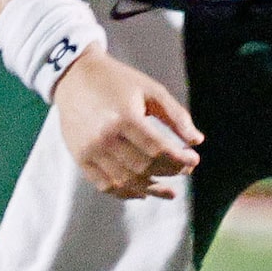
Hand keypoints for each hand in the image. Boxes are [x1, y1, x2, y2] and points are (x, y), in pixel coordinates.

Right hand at [49, 48, 200, 199]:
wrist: (74, 77)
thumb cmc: (117, 81)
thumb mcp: (151, 90)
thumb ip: (175, 115)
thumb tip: (197, 141)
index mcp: (124, 117)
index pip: (158, 150)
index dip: (179, 160)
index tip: (194, 160)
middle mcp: (104, 137)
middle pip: (143, 167)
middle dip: (169, 172)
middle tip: (184, 170)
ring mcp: (89, 150)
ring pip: (125, 181)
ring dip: (151, 189)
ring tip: (169, 191)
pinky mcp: (79, 158)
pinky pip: (104, 185)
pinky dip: (125, 193)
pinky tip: (141, 193)